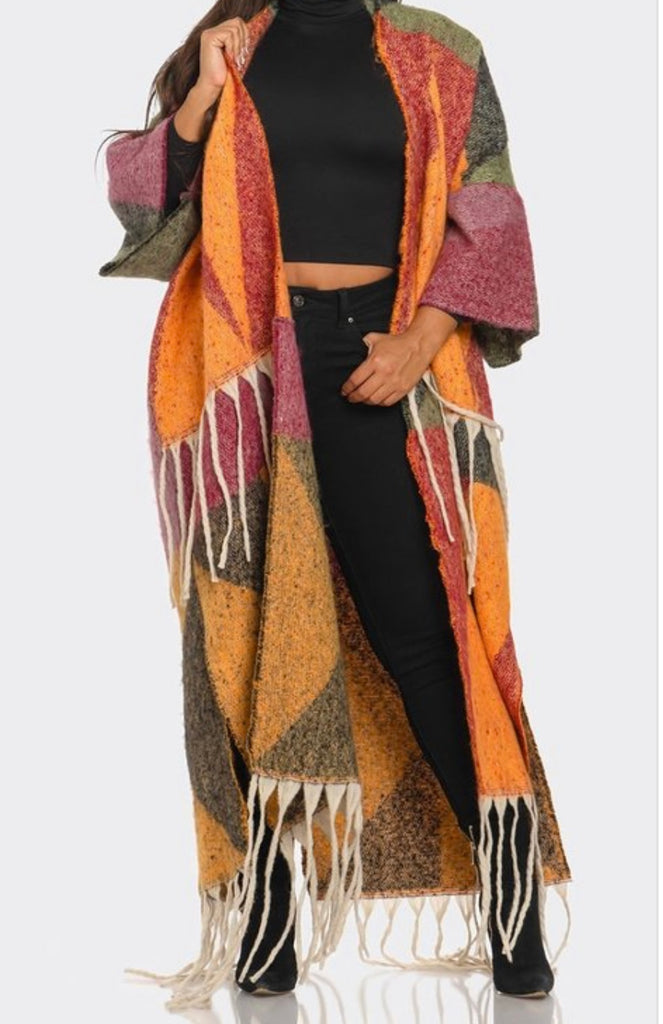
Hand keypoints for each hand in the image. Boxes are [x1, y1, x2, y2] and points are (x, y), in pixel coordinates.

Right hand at [173, 18, 248, 141]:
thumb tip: (250, 31)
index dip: (245, 35)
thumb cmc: (224, 75)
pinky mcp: (209, 38)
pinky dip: (233, 47)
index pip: (237, 23)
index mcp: (217, 34)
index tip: (243, 52)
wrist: (213, 86)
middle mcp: (211, 31)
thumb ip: (239, 41)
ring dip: (239, 45)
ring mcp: (209, 33)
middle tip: (240, 56)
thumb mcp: (235, 54)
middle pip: (237, 22)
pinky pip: (229, 34)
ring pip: (235, 28)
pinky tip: (229, 57)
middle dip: (243, 39)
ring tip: (234, 58)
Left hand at [340, 306, 458, 405]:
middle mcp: (384, 374)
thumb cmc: (396, 343)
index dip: (347, 388)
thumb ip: (362, 344)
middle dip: (353, 397)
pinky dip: (378, 403)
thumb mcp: (376, 338)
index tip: (344, 391)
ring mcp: (394, 383)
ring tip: (362, 399)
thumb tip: (351, 351)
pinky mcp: (403, 389)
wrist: (419, 345)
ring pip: (374, 400)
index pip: (355, 380)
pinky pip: (387, 402)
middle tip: (350, 397)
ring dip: (365, 401)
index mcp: (375, 361)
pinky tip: (375, 399)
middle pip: (363, 393)